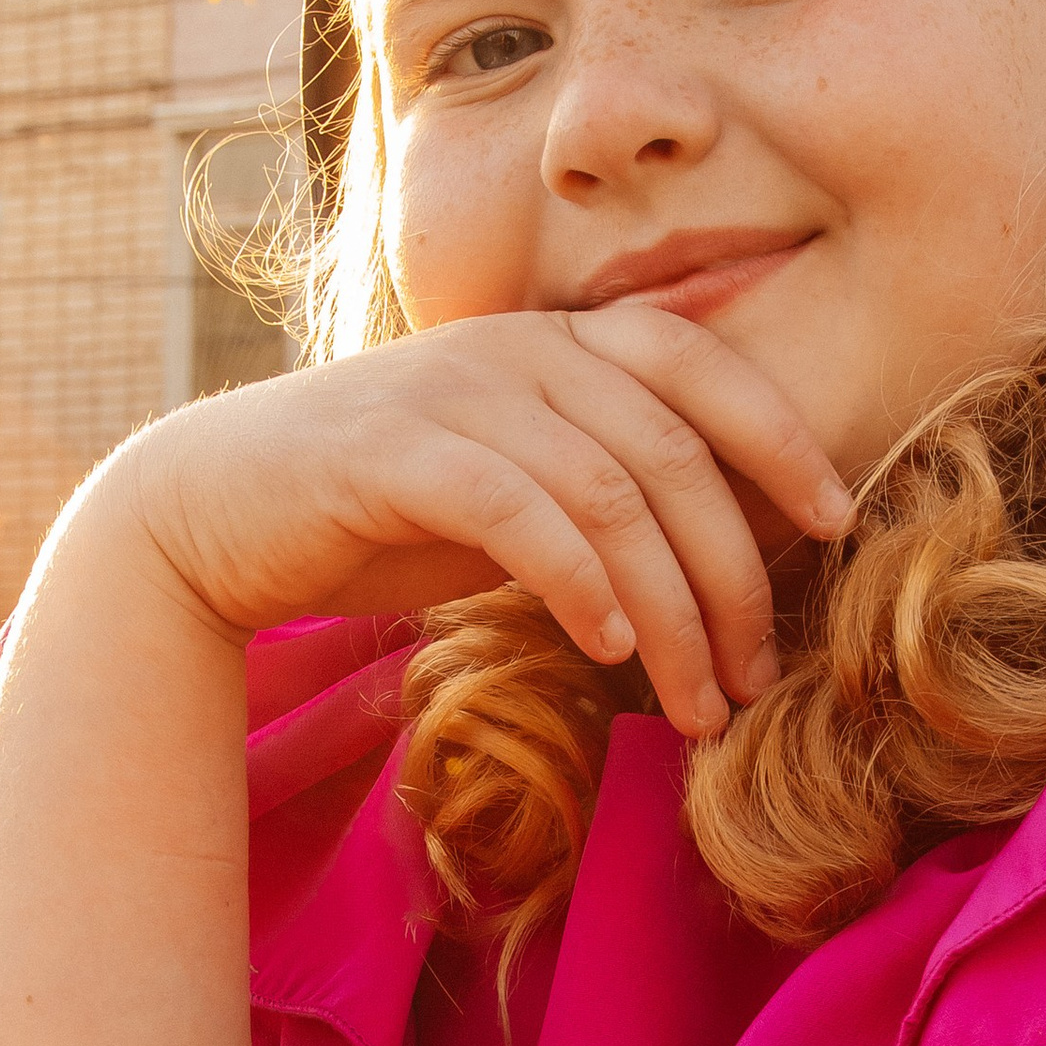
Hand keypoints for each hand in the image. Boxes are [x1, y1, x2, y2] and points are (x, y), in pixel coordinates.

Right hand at [111, 306, 852, 736]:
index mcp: (557, 343)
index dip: (779, 436)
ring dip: (668, 611)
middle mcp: (516, 348)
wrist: (210, 511)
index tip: (835, 522)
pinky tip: (602, 645)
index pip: (698, 362)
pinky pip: (517, 511)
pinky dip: (575, 580)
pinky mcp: (391, 451)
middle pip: (670, 453)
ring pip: (608, 494)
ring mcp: (451, 390)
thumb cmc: (380, 511)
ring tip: (693, 702)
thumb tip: (720, 562)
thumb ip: (602, 491)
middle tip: (752, 676)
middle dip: (730, 576)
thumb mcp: (515, 486)